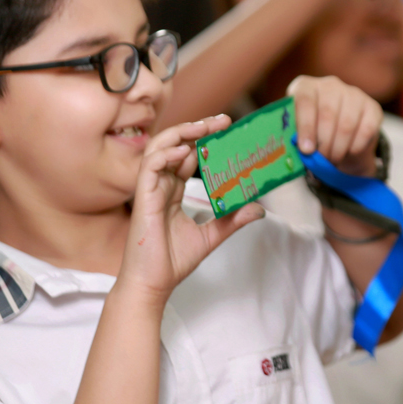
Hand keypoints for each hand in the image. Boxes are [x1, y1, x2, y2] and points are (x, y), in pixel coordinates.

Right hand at [117, 116, 264, 307]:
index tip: (228, 129)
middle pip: (176, 145)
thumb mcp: (211, 236)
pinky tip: (185, 150)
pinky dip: (166, 154)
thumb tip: (260, 209)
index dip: (205, 140)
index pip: (188, 156)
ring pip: (160, 149)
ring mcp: (150, 190)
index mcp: (173, 191)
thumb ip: (232, 220)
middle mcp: (161, 185)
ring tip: (205, 127)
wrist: (154, 283)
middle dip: (198, 129)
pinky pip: (150, 167)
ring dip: (182, 133)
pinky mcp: (142, 198)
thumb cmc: (173, 261)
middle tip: (223, 120)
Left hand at [288, 75, 383, 176]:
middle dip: (324, 143)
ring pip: (346, 125)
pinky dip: (356, 147)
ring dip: (339, 148)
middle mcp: (330, 85)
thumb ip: (296, 137)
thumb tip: (303, 151)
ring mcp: (353, 94)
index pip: (305, 101)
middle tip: (322, 161)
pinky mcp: (372, 107)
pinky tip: (348, 152)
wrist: (337, 130)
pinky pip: (366, 130)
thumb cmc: (312, 130)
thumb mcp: (298, 130)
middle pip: (328, 114)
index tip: (307, 150)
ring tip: (333, 160)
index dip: (306, 127)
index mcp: (306, 86)